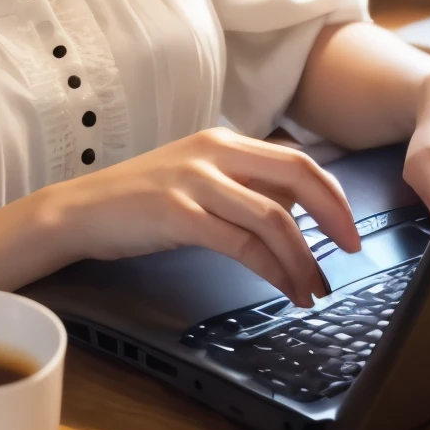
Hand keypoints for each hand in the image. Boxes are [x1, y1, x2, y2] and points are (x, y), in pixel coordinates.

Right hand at [47, 127, 361, 309]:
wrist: (78, 210)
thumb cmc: (137, 200)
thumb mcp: (195, 178)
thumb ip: (241, 186)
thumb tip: (291, 210)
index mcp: (222, 141)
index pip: (295, 160)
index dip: (332, 194)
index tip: (349, 228)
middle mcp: (213, 153)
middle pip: (296, 178)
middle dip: (334, 217)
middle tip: (350, 252)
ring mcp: (195, 182)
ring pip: (273, 219)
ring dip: (303, 259)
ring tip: (313, 288)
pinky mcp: (178, 214)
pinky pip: (242, 244)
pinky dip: (272, 271)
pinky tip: (283, 289)